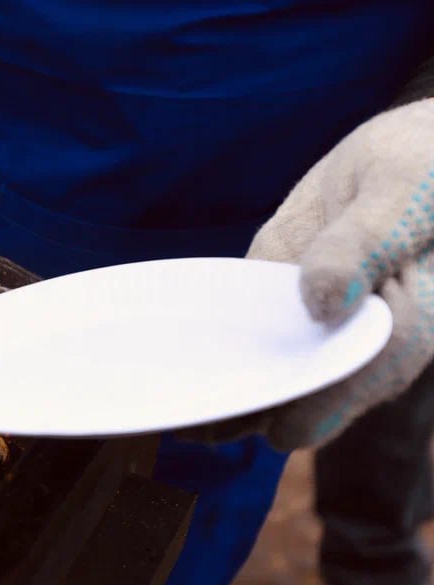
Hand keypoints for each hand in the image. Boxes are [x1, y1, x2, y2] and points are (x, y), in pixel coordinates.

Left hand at [189, 100, 433, 451]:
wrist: (410, 153)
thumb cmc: (423, 166)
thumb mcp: (402, 189)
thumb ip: (368, 242)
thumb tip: (327, 301)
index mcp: (412, 320)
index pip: (370, 374)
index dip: (326, 405)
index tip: (279, 432)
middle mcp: (363, 340)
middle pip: (316, 390)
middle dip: (262, 411)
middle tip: (201, 430)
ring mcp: (321, 330)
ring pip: (279, 375)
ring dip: (232, 398)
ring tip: (177, 420)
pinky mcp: (285, 310)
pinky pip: (252, 341)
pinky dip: (218, 359)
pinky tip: (175, 382)